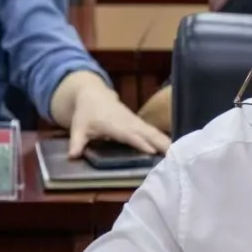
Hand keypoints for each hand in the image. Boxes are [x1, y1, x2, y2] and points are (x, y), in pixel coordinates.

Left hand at [55, 71, 171, 157]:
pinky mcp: (140, 123)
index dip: (140, 142)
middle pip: (147, 133)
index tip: (151, 151)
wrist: (93, 94)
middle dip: (160, 143)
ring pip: (154, 132)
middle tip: (174, 156)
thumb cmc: (86, 113)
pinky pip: (154, 132)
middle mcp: (128, 123)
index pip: (130, 135)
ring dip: (166, 142)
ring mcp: (136, 122)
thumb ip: (76, 142)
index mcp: (114, 125)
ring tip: (179, 154)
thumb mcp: (78, 128)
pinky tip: (174, 148)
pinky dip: (164, 139)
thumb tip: (72, 156)